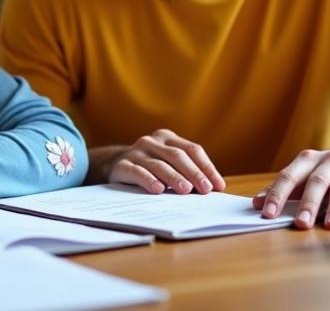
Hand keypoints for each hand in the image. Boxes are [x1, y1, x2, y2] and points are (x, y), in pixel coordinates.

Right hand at [101, 129, 225, 194]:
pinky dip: (148, 180)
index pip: (192, 149)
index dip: (206, 167)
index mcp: (167, 138)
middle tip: (205, 189)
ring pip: (159, 164)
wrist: (112, 165)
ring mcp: (136, 152)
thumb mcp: (168, 163)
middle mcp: (152, 142)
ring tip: (186, 190)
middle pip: (177, 156)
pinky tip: (158, 189)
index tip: (217, 186)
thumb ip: (188, 171)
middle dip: (194, 173)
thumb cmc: (149, 167)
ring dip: (174, 177)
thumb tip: (215, 187)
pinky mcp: (122, 165)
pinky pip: (137, 172)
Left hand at [253, 147, 329, 230]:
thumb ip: (283, 187)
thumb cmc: (329, 169)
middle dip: (307, 204)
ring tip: (329, 225)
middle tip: (300, 223)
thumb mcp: (305, 172)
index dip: (277, 194)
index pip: (288, 176)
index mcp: (307, 159)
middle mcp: (328, 160)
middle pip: (315, 182)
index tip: (267, 212)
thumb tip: (257, 203)